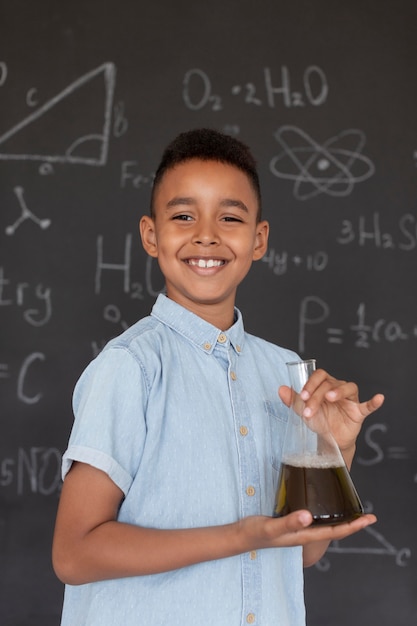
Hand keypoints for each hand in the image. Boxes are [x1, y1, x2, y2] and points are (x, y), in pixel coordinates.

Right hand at [240, 509, 376, 551]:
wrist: (239, 535)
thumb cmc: (255, 533)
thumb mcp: (271, 527)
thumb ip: (289, 522)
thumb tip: (308, 516)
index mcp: (304, 535)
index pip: (336, 532)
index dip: (354, 526)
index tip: (369, 519)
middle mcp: (305, 532)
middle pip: (335, 529)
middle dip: (352, 522)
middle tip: (367, 513)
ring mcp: (298, 527)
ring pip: (326, 523)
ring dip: (340, 517)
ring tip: (351, 508)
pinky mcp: (291, 520)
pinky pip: (315, 518)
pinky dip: (325, 511)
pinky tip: (324, 503)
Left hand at [278, 368, 383, 454]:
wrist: (328, 440)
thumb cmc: (318, 420)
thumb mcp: (302, 410)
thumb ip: (292, 400)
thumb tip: (280, 388)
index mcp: (324, 385)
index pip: (319, 376)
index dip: (311, 383)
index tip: (302, 396)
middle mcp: (338, 388)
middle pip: (329, 383)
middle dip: (317, 396)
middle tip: (308, 410)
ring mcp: (349, 400)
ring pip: (348, 387)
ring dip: (339, 391)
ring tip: (331, 398)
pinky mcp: (358, 412)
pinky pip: (368, 405)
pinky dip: (374, 402)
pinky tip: (379, 398)